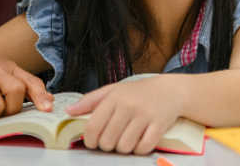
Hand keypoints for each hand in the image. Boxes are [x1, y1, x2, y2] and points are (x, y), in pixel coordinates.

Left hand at [66, 76, 182, 153]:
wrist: (170, 90)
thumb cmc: (138, 92)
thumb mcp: (113, 90)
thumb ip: (90, 101)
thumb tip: (69, 111)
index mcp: (115, 97)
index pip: (93, 127)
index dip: (89, 140)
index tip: (93, 142)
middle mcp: (129, 106)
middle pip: (108, 141)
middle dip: (107, 145)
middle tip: (112, 139)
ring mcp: (145, 116)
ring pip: (124, 147)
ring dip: (123, 148)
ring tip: (126, 139)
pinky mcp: (159, 125)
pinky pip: (143, 148)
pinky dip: (139, 149)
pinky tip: (139, 141)